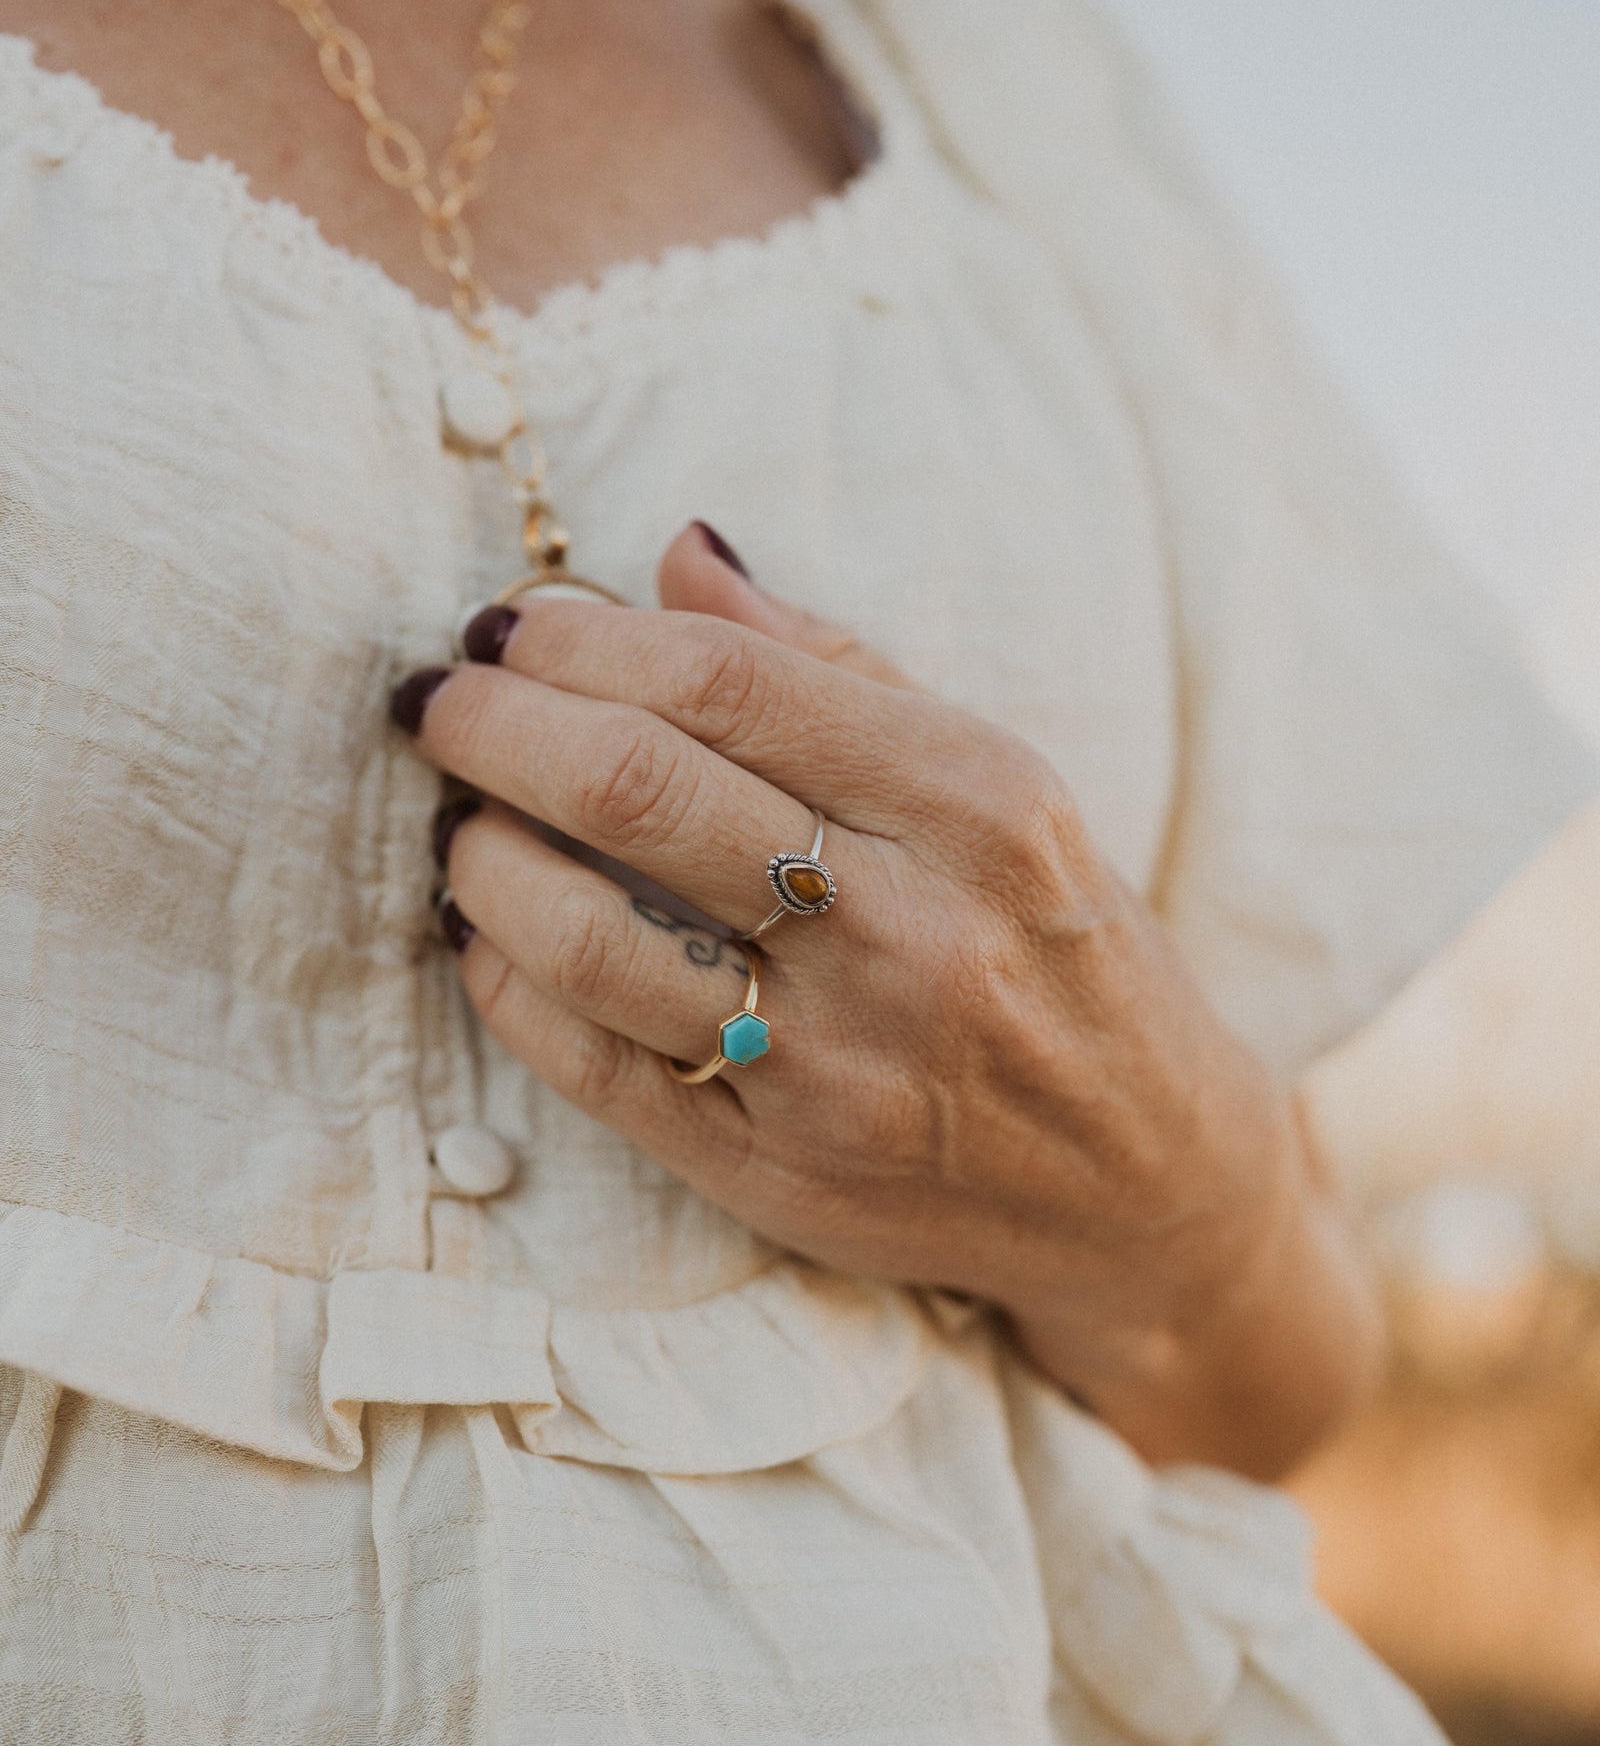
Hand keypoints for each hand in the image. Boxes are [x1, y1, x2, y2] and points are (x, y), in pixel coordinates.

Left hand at [392, 524, 1379, 1475]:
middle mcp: (912, 933)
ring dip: (480, 856)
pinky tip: (487, 935)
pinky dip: (505, 984)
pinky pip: (592, 1068)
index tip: (511, 627)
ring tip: (462, 821)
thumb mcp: (1005, 792)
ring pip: (587, 936)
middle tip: (439, 705)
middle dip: (493, 725)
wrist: (1146, 1191)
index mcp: (980, 807)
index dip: (580, 638)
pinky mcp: (780, 1174)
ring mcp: (841, 1069)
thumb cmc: (1065, 959)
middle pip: (634, 789)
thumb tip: (678, 554)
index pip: (725, 683)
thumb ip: (838, 672)